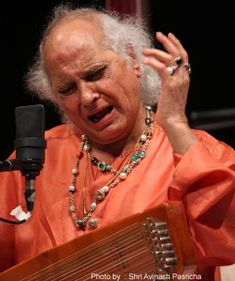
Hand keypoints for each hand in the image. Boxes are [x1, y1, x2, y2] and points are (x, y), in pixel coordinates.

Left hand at [142, 32, 196, 153]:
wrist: (173, 122)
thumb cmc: (169, 111)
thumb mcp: (170, 94)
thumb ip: (167, 84)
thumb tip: (159, 78)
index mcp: (184, 78)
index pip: (183, 57)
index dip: (176, 45)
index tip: (169, 37)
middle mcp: (183, 77)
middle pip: (179, 53)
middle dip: (168, 42)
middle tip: (158, 34)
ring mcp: (178, 81)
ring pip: (169, 58)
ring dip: (157, 51)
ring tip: (145, 50)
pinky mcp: (170, 85)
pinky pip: (161, 68)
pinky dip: (153, 62)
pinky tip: (145, 61)